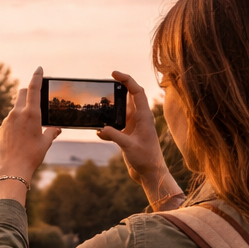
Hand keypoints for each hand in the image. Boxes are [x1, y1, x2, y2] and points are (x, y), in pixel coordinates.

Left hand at [0, 67, 60, 204]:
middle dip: (29, 92)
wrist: (11, 169)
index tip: (39, 69)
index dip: (37, 77)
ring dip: (22, 111)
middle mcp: (16, 114)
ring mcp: (6, 121)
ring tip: (29, 127)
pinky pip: (9, 122)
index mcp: (31, 114)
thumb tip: (57, 128)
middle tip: (35, 97)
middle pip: (22, 94)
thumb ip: (51, 132)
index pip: (34, 89)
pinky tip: (19, 137)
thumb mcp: (45, 143)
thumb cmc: (31, 156)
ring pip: (15, 109)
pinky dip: (15, 124)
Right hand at [99, 70, 180, 206]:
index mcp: (144, 117)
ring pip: (122, 111)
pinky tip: (98, 132)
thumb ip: (115, 136)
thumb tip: (100, 128)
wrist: (150, 173)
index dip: (127, 80)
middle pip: (131, 97)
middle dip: (120, 88)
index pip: (137, 92)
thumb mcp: (129, 146)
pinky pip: (116, 126)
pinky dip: (107, 127)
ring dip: (112, 107)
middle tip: (107, 82)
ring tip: (100, 103)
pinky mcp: (128, 136)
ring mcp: (134, 127)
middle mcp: (140, 119)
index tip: (114, 74)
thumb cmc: (146, 159)